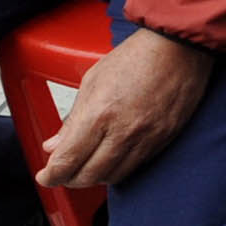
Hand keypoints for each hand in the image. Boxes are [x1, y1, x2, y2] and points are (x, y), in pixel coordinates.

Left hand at [35, 27, 212, 189]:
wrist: (179, 46)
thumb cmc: (137, 55)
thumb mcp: (93, 80)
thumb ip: (73, 118)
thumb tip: (55, 145)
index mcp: (100, 113)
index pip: (68, 161)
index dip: (51, 175)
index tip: (45, 176)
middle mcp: (123, 131)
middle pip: (89, 176)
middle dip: (70, 179)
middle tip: (63, 173)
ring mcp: (146, 138)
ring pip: (113, 177)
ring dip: (95, 176)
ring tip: (87, 166)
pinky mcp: (163, 140)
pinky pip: (135, 167)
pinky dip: (118, 169)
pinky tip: (112, 158)